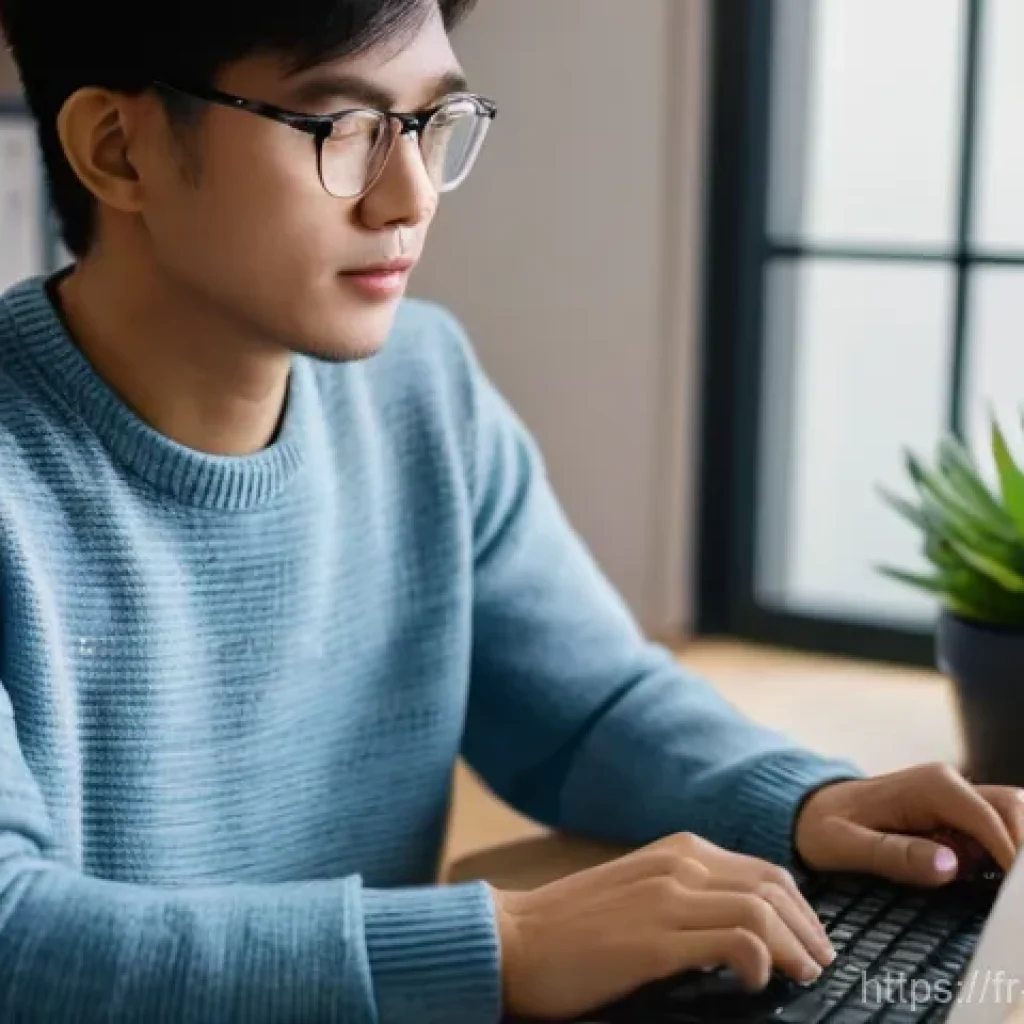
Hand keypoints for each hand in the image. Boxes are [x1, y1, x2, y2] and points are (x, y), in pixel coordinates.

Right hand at [493, 831, 835, 1020]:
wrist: (515, 940)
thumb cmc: (573, 926)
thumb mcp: (639, 892)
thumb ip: (686, 895)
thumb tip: (741, 926)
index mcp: (676, 850)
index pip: (762, 870)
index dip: (799, 907)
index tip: (812, 940)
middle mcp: (677, 864)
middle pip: (772, 885)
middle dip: (809, 926)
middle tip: (820, 962)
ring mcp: (666, 898)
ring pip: (761, 910)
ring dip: (796, 947)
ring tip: (804, 976)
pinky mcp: (655, 939)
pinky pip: (735, 941)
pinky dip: (761, 960)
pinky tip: (759, 982)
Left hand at [794, 762, 1023, 885]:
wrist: (809, 809)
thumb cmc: (822, 826)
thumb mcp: (845, 845)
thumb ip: (895, 855)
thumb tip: (950, 865)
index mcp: (928, 786)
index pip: (989, 817)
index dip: (1011, 855)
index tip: (1018, 896)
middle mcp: (948, 784)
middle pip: (1013, 809)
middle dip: (1023, 849)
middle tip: (1016, 897)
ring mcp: (955, 798)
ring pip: (1011, 815)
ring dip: (1017, 849)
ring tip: (1008, 892)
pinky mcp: (956, 815)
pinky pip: (997, 828)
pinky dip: (1007, 852)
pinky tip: (997, 884)